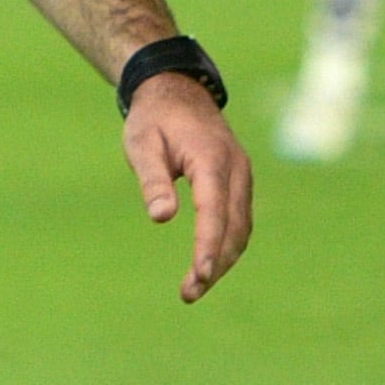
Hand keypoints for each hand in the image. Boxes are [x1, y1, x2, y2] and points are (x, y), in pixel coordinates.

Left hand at [124, 74, 251, 302]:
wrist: (178, 91)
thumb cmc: (155, 119)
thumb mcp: (142, 144)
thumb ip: (152, 180)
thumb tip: (161, 217)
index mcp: (211, 160)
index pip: (214, 211)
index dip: (208, 246)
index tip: (199, 275)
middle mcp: (236, 169)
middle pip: (234, 227)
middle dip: (215, 264)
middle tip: (188, 293)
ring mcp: (242, 176)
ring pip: (241, 228)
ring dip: (222, 260)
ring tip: (194, 287)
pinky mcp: (239, 182)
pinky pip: (239, 220)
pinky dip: (227, 245)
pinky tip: (209, 265)